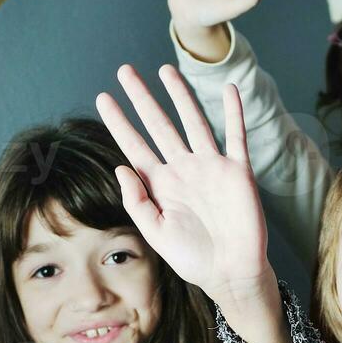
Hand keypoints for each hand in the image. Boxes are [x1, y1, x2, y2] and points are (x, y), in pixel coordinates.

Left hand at [97, 65, 271, 311]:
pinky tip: (230, 89)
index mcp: (161, 185)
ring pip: (193, 122)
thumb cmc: (193, 259)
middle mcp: (184, 170)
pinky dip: (234, 113)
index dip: (119, 122)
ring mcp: (211, 168)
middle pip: (159, 125)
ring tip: (166, 69)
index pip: (135, 145)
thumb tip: (120, 166)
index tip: (103, 98)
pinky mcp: (238, 173)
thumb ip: (137, 201)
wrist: (232, 273)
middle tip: (125, 71)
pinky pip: (236, 136)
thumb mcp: (156, 234)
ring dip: (181, 95)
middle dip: (142, 98)